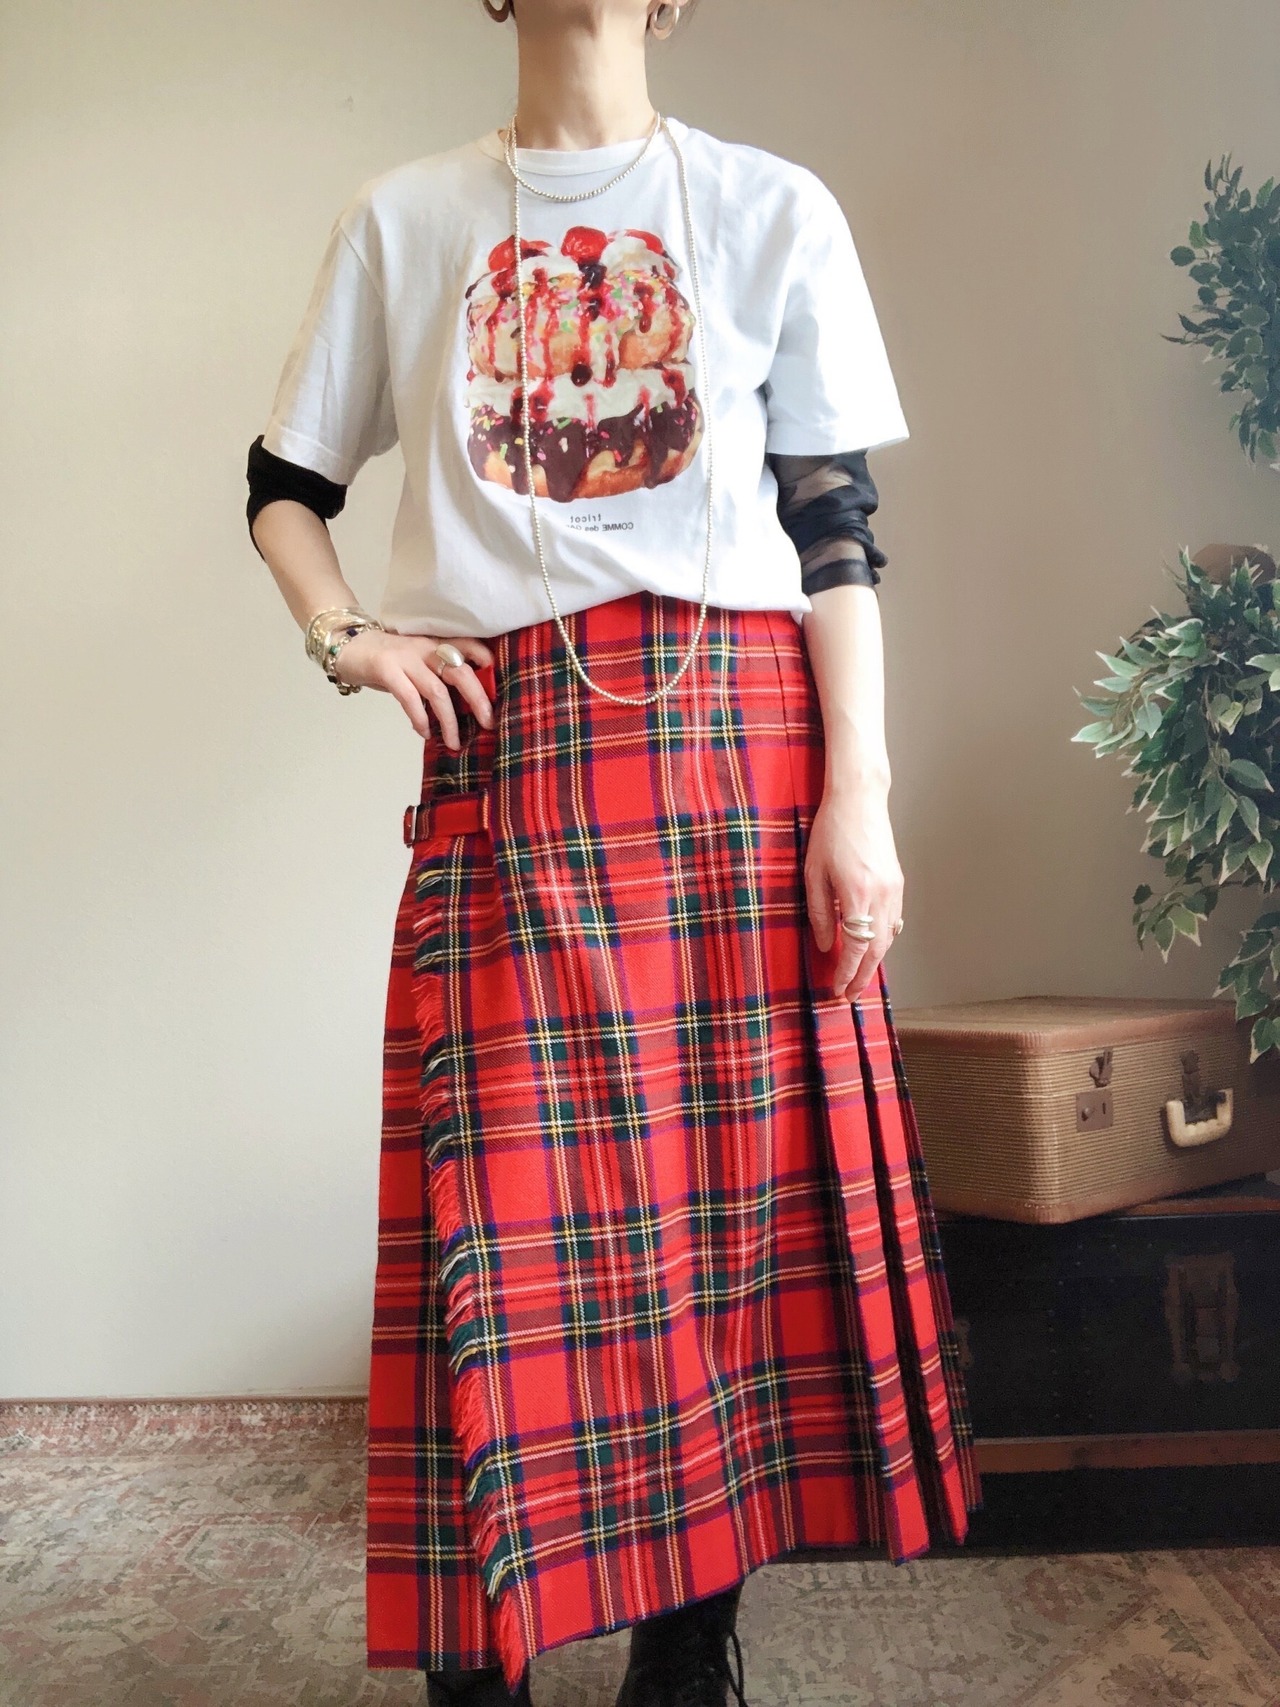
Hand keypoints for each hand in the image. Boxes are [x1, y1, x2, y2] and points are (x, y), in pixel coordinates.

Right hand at [332, 630, 494, 747]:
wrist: (347, 645)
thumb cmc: (387, 660)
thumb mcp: (416, 661)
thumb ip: (436, 675)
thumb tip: (462, 705)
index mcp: (434, 644)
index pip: (466, 643)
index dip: (483, 656)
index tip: (496, 676)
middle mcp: (424, 648)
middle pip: (460, 672)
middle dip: (478, 699)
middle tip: (489, 723)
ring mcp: (405, 658)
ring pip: (437, 691)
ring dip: (449, 721)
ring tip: (454, 742)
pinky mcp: (386, 669)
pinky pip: (409, 698)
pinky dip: (420, 718)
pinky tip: (424, 732)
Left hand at [803, 782, 904, 1001]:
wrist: (859, 800)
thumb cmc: (831, 831)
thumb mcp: (814, 873)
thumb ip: (820, 912)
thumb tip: (826, 945)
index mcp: (858, 894)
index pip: (855, 947)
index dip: (847, 972)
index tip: (838, 989)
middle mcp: (882, 896)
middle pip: (877, 950)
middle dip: (863, 976)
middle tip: (850, 995)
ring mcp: (894, 890)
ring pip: (889, 938)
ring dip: (875, 961)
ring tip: (859, 977)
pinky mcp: (898, 883)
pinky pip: (894, 921)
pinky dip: (884, 940)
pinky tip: (872, 947)